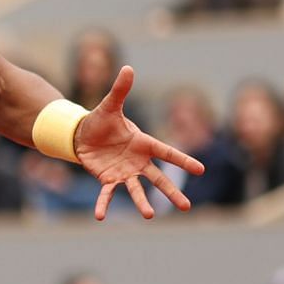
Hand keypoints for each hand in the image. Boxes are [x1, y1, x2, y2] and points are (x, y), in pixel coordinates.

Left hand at [73, 65, 205, 220]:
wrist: (82, 135)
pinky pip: (107, 194)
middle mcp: (138, 161)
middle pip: (158, 178)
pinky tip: (100, 216)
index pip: (167, 153)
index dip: (183, 161)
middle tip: (186, 207)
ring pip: (137, 190)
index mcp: (143, 143)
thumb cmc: (101, 120)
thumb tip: (128, 67)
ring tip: (150, 215)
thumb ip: (120, 90)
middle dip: (172, 192)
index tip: (201, 169)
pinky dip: (104, 204)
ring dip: (143, 202)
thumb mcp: (110, 105)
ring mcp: (124, 172)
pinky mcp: (108, 179)